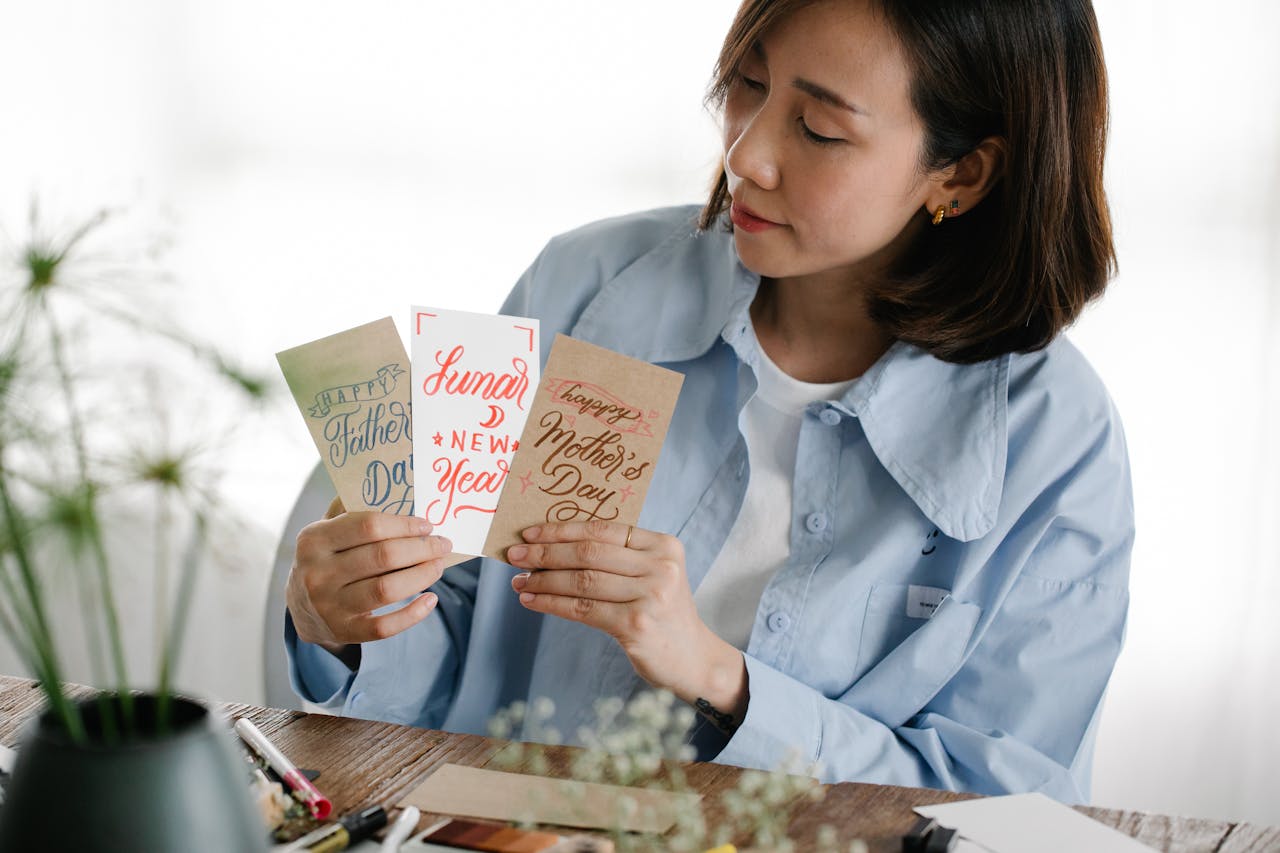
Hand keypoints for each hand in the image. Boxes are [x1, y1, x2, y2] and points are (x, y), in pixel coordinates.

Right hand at [287, 499, 453, 652]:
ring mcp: (329, 605)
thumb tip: (397, 490)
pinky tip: (430, 599)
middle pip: (383, 557)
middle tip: (443, 544)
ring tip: (438, 566)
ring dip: (421, 576)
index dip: (404, 524)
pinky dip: (413, 614)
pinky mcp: (344, 631)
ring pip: (386, 590)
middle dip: (421, 548)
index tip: (427, 524)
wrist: (302, 608)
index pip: (368, 526)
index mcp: (314, 540)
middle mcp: (318, 573)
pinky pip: (385, 627)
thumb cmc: (327, 558)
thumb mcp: (327, 530)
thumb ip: (352, 509)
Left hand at [506, 521, 747, 717]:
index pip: (603, 529)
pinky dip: (551, 604)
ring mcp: (650, 595)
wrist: (694, 658)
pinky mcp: (636, 624)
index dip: (562, 529)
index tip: (530, 533)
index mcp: (663, 545)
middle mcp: (660, 566)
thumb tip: (555, 546)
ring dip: (543, 580)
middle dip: (545, 552)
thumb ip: (618, 557)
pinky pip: (582, 609)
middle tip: (515, 555)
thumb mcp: (652, 575)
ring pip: (582, 581)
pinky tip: (531, 601)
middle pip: (589, 553)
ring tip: (519, 581)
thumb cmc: (663, 614)